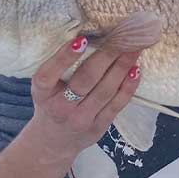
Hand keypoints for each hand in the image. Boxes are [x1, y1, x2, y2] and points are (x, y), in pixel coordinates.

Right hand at [27, 36, 141, 161]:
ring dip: (122, 67)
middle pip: (85, 79)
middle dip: (106, 55)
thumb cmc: (51, 103)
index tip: (82, 39)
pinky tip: (136, 70)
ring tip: (134, 48)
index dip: (65, 56)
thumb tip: (90, 36)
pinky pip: (117, 104)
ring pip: (105, 90)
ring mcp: (81, 119)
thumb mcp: (45, 87)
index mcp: (42, 93)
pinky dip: (128, 86)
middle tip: (122, 36)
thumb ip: (59, 67)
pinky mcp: (99, 126)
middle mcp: (60, 107)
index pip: (50, 73)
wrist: (54, 141)